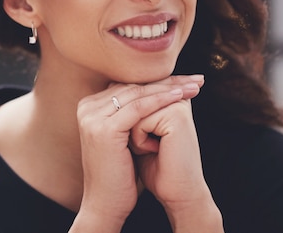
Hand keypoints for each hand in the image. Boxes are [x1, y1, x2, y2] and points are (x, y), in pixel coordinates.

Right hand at [73, 75, 203, 230]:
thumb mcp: (125, 137)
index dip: (159, 80)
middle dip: (168, 81)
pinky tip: (179, 97)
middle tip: (195, 79)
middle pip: (134, 86)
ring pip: (138, 94)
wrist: (106, 204)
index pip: (129, 85)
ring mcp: (92, 116)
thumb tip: (157, 91)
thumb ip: (131, 114)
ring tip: (194, 87)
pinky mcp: (104, 128)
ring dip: (169, 88)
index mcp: (90, 106)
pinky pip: (138, 108)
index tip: (186, 80)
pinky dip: (161, 100)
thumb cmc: (120, 174)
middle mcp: (86, 107)